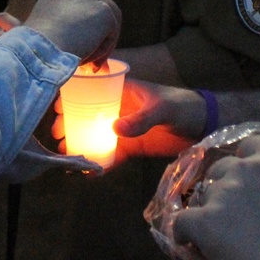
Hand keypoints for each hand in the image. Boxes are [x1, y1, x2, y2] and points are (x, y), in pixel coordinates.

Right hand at [23, 0, 119, 63]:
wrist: (39, 47)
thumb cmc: (33, 44)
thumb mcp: (43, 27)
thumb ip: (59, 27)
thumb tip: (64, 38)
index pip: (81, 5)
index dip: (82, 28)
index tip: (77, 47)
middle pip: (97, 11)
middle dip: (95, 35)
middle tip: (87, 62)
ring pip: (107, 23)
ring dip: (100, 44)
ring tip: (86, 64)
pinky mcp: (105, 11)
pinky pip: (112, 34)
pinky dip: (103, 50)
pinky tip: (87, 60)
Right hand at [50, 79, 201, 164]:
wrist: (203, 126)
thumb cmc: (183, 106)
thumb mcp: (162, 108)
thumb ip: (141, 119)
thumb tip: (115, 129)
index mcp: (123, 90)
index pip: (92, 89)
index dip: (72, 95)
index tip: (56, 107)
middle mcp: (119, 108)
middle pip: (88, 113)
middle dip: (70, 122)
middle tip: (56, 135)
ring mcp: (125, 128)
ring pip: (95, 135)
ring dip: (80, 143)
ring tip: (65, 154)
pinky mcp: (132, 146)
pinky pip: (111, 154)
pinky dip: (99, 162)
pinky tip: (87, 171)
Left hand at [172, 134, 259, 259]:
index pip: (248, 147)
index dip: (245, 168)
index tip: (247, 188)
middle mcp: (250, 165)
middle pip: (222, 170)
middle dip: (227, 191)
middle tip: (238, 219)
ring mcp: (227, 191)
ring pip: (203, 196)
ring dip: (211, 212)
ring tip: (224, 238)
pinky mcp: (207, 220)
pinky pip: (182, 222)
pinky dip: (185, 235)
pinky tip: (195, 246)